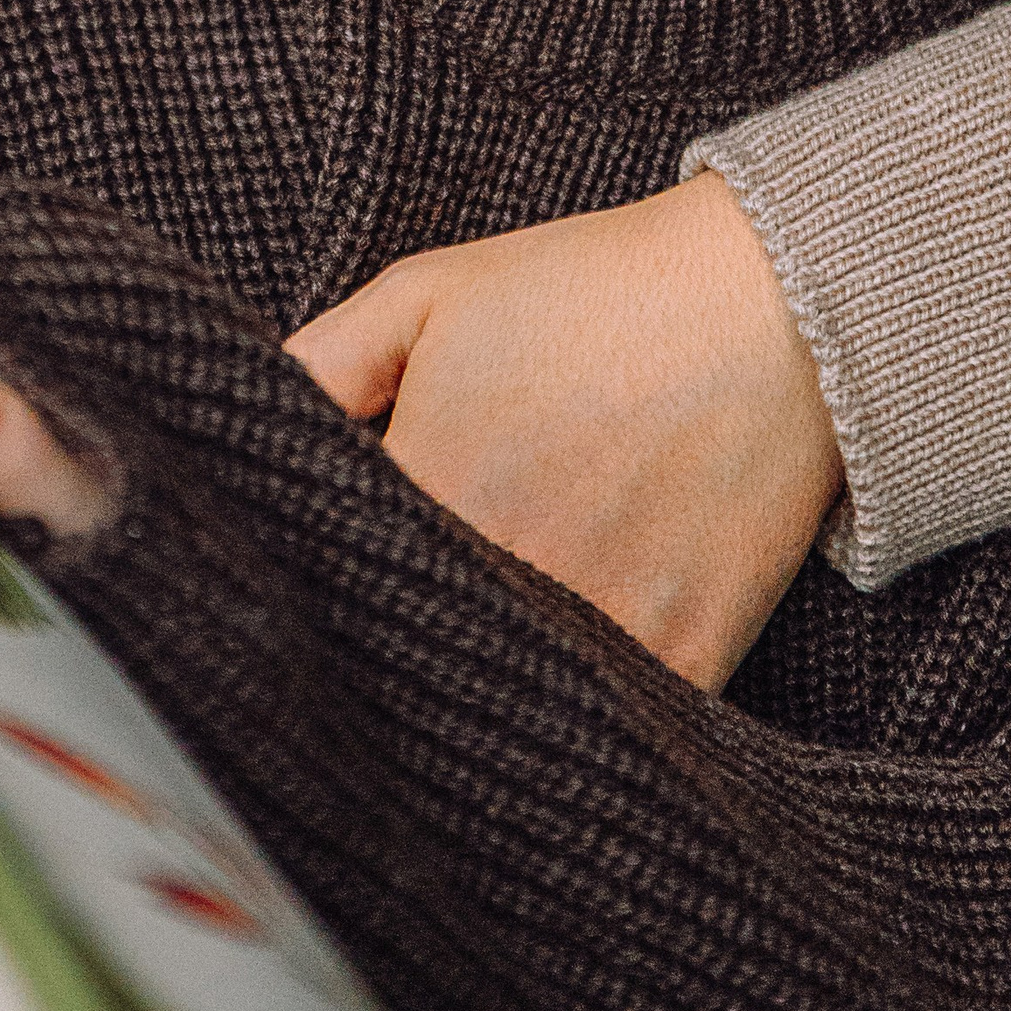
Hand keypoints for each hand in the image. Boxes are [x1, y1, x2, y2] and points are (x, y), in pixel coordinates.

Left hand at [286, 170, 842, 691]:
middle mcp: (510, 572)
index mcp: (431, 487)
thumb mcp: (424, 292)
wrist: (772, 305)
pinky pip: (599, 721)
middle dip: (383, 641)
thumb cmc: (588, 288)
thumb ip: (318, 366)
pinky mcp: (681, 661)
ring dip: (466, 682)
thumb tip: (237, 424)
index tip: (304, 580)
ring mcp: (602, 628)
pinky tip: (542, 678)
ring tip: (452, 660)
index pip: (326, 577)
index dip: (308, 581)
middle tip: (379, 629)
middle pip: (407, 652)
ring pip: (497, 696)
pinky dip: (567, 709)